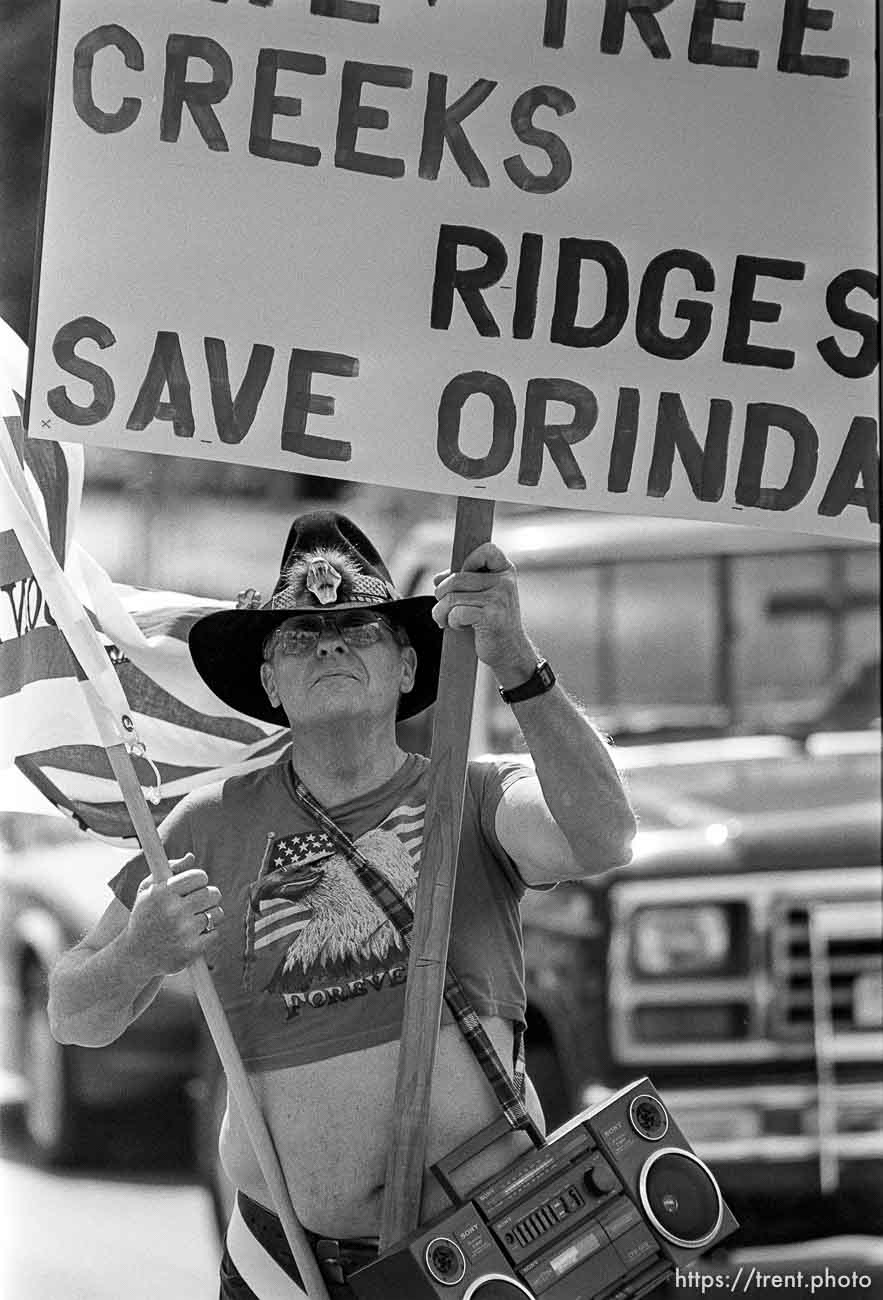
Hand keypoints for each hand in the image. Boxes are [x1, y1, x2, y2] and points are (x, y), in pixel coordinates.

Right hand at [126, 854, 223, 975]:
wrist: (136, 956)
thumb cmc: (144, 917)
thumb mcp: (147, 891)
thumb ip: (169, 870)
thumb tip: (191, 857)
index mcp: (163, 893)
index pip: (200, 876)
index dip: (199, 880)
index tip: (194, 886)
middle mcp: (174, 911)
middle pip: (212, 893)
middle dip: (209, 896)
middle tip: (198, 902)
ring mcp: (184, 931)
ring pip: (217, 913)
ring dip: (211, 915)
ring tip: (196, 919)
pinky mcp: (192, 950)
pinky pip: (215, 933)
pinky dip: (208, 933)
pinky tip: (195, 935)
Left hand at [432, 542, 536, 686]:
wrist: (509, 651)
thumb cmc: (492, 622)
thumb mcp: (482, 596)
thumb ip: (463, 582)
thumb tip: (438, 578)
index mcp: (505, 572)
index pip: (487, 550)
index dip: (469, 560)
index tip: (463, 575)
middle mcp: (505, 582)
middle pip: (456, 578)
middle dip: (441, 594)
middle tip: (444, 607)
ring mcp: (499, 599)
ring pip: (451, 597)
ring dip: (441, 612)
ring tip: (447, 619)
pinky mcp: (491, 617)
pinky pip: (456, 613)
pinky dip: (451, 622)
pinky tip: (460, 627)